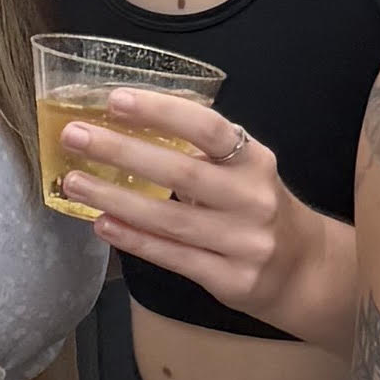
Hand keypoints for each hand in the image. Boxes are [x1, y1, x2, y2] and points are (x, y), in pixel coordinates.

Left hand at [59, 91, 302, 316]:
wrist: (305, 270)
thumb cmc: (257, 208)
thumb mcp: (244, 172)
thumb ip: (200, 153)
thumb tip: (127, 125)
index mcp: (254, 161)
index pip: (208, 128)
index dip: (162, 112)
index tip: (116, 100)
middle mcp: (252, 198)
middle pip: (182, 171)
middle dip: (122, 152)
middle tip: (75, 137)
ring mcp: (244, 242)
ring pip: (169, 220)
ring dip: (115, 199)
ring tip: (74, 183)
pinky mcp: (232, 279)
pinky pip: (173, 257)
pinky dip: (134, 239)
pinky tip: (102, 224)